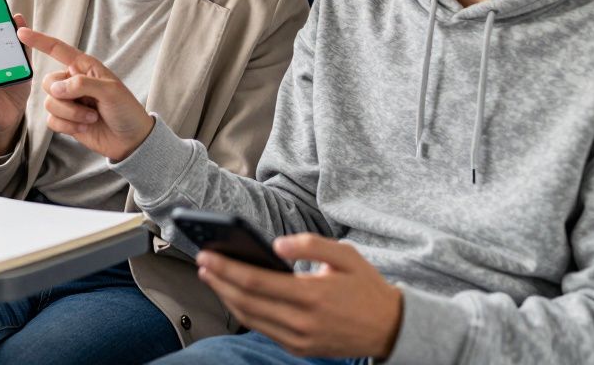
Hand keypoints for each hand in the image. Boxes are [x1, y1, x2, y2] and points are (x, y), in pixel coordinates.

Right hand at [17, 27, 155, 161]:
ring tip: (91, 118)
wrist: (130, 140)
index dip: (39, 41)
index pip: (58, 50)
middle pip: (48, 82)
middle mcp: (73, 81)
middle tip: (88, 105)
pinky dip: (68, 126)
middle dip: (65, 97)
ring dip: (71, 114)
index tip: (21, 32)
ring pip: (49, 103)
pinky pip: (51, 120)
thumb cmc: (126, 110)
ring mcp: (69, 101)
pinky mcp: (65, 120)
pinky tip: (85, 128)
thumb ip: (82, 84)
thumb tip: (56, 89)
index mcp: (84, 67)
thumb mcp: (110, 91)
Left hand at [196, 234, 402, 358]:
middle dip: (219, 282)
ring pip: (251, 319)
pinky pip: (264, 330)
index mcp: (312, 295)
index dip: (226, 269)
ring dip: (227, 298)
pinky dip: (245, 313)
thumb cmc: (366, 287)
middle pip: (246, 302)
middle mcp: (303, 322)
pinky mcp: (300, 349)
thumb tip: (276, 245)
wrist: (391, 328)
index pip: (256, 282)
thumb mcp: (346, 255)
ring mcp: (300, 340)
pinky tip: (235, 296)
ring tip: (213, 277)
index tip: (207, 255)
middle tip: (202, 263)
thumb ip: (310, 244)